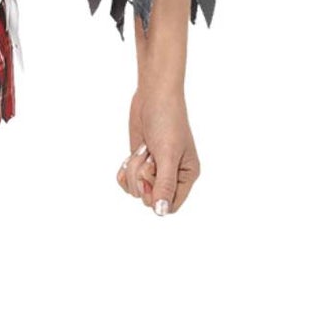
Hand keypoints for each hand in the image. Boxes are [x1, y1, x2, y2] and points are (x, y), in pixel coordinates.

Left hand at [115, 85, 199, 215]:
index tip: (152, 176)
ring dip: (134, 168)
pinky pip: (126, 181)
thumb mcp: (168, 155)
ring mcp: (154, 170)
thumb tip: (161, 213)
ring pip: (136, 189)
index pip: (170, 206)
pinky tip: (131, 155)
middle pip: (150, 199)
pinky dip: (124, 170)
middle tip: (149, 157)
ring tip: (144, 149)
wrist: (153, 97)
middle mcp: (172, 176)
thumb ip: (164, 185)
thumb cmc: (167, 122)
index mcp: (187, 176)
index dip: (157, 197)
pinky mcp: (140, 163)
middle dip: (143, 178)